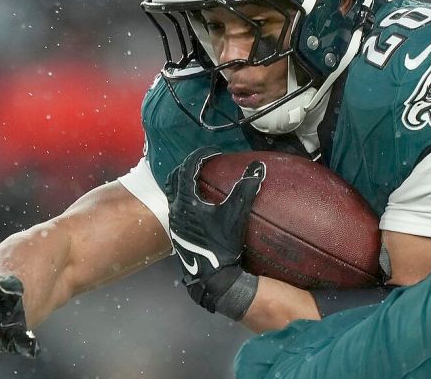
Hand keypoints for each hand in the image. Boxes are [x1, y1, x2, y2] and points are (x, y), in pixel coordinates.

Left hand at [165, 147, 264, 318]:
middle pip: (174, 178)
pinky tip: (198, 203)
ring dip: (184, 182)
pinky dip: (184, 197)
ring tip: (200, 179)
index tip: (213, 152)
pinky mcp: (177, 233)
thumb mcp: (236, 215)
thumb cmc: (222, 246)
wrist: (213, 278)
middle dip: (188, 166)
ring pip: (172, 193)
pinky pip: (176, 206)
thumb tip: (258, 167)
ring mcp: (173, 222)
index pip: (187, 169)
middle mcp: (174, 209)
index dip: (200, 156)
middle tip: (204, 162)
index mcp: (185, 201)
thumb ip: (246, 189)